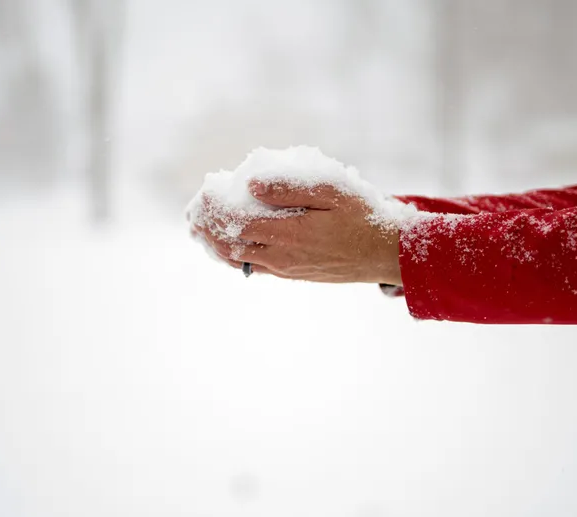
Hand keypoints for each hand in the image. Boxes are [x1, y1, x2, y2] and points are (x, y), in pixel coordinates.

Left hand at [193, 180, 401, 284]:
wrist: (384, 254)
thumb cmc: (362, 215)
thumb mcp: (331, 191)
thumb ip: (290, 187)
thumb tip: (250, 182)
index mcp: (287, 233)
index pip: (236, 220)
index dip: (215, 207)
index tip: (203, 191)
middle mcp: (281, 255)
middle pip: (231, 243)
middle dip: (208, 227)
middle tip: (191, 213)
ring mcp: (285, 268)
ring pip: (238, 259)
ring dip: (216, 244)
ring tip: (199, 230)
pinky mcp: (292, 274)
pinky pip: (254, 267)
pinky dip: (234, 256)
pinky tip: (227, 247)